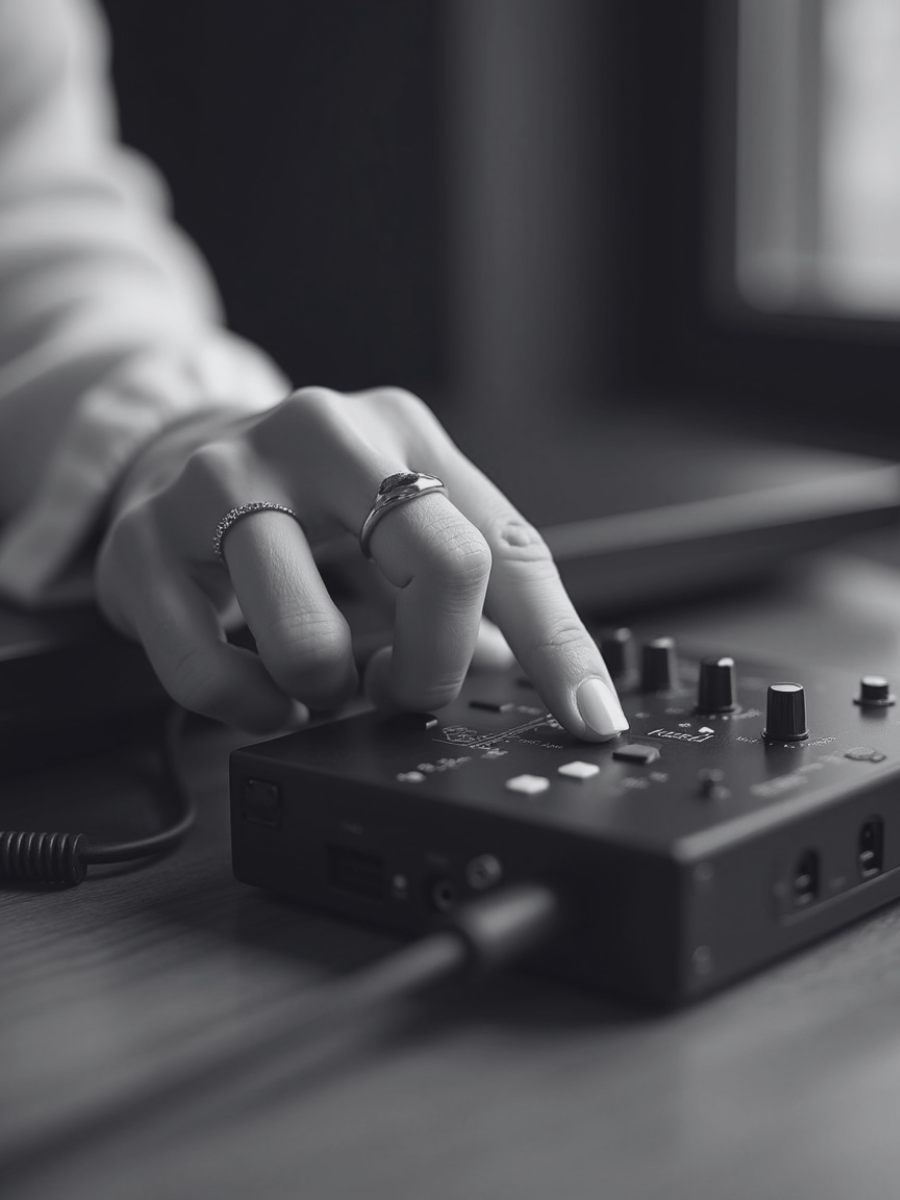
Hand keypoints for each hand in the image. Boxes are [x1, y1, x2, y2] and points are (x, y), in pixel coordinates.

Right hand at [96, 386, 628, 738]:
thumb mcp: (403, 520)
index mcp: (402, 433)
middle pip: (441, 570)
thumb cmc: (309, 500)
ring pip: (314, 643)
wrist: (174, 455)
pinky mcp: (144, 543)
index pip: (507, 548)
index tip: (592, 719)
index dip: (559, 648)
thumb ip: (477, 585)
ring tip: (323, 678)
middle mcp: (319, 438)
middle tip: (405, 690)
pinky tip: (265, 693)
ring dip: (330, 692)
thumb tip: (545, 676)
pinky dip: (253, 708)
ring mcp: (225, 483)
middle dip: (435, 670)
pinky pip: (212, 674)